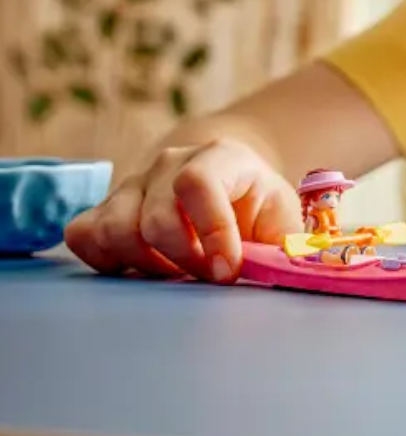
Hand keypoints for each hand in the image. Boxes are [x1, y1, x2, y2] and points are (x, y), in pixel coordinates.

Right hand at [64, 137, 302, 282]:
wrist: (223, 181)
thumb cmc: (256, 207)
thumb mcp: (282, 220)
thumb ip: (286, 246)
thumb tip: (290, 273)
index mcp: (220, 158)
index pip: (199, 184)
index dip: (212, 231)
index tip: (227, 271)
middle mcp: (169, 164)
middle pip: (156, 217)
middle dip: (184, 259)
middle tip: (208, 277)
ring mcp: (132, 184)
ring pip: (113, 228)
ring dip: (145, 264)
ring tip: (177, 273)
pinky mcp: (106, 207)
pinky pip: (84, 234)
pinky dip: (105, 260)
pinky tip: (138, 269)